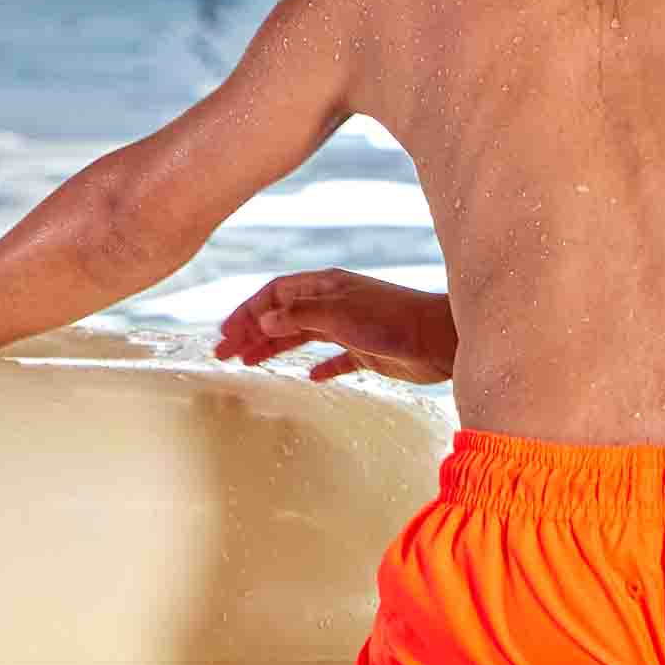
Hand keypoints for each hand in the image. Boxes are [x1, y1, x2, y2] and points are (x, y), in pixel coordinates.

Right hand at [214, 269, 453, 383]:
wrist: (441, 340)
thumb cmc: (393, 321)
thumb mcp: (340, 313)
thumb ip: (300, 315)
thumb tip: (263, 319)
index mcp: (325, 286)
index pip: (274, 295)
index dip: (247, 312)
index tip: (224, 334)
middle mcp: (334, 303)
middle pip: (283, 315)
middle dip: (252, 332)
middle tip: (223, 354)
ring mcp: (350, 327)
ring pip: (303, 336)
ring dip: (275, 347)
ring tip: (250, 363)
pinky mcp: (368, 351)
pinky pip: (336, 358)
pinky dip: (321, 367)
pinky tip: (310, 377)